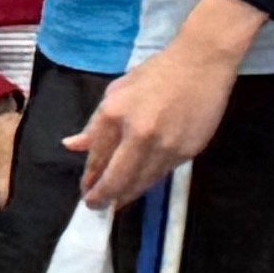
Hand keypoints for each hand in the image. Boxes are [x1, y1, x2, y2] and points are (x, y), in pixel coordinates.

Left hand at [65, 0, 259, 207]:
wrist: (201, 65)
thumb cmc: (155, 75)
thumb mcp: (117, 92)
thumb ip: (95, 124)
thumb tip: (72, 146)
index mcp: (114, 114)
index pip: (97, 156)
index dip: (90, 177)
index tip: (85, 190)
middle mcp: (138, 133)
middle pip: (117, 177)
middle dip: (103, 196)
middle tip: (95, 206)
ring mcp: (166, 145)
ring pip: (141, 181)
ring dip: (126, 194)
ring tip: (115, 201)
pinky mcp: (188, 151)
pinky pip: (162, 173)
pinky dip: (148, 181)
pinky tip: (140, 184)